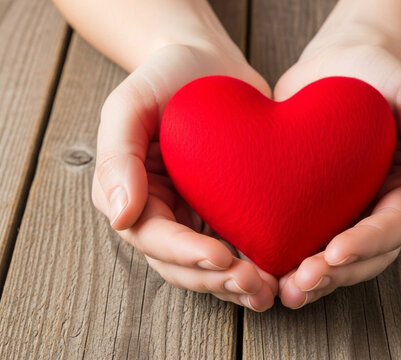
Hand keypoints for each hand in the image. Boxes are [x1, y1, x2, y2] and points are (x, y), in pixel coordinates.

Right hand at [91, 40, 278, 310]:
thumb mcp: (129, 104)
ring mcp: (194, 215)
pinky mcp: (226, 210)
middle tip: (255, 285)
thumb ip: (117, 156)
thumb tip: (120, 214)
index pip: (153, 237)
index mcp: (131, 193)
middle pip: (182, 264)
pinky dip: (257, 263)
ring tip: (270, 289)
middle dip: (216, 280)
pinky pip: (239, 245)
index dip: (186, 254)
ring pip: (211, 266)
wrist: (207, 61)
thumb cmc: (164, 76)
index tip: (223, 258)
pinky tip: (283, 272)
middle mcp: (161, 212)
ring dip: (237, 284)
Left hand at [275, 40, 400, 307]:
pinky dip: (285, 259)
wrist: (334, 62)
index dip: (367, 244)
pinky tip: (264, 271)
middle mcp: (375, 208)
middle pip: (364, 256)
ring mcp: (342, 211)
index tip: (335, 253)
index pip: (393, 227)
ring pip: (333, 259)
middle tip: (303, 282)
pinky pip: (301, 240)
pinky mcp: (308, 207)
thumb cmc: (379, 76)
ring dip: (312, 279)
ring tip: (285, 291)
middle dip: (335, 274)